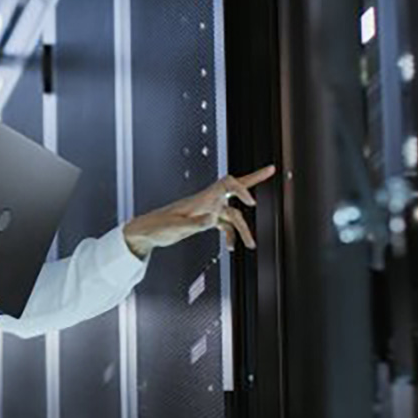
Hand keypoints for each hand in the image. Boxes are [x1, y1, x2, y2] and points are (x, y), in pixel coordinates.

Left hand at [122, 165, 276, 257]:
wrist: (145, 232)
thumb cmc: (157, 226)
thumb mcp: (176, 227)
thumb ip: (195, 223)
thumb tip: (212, 220)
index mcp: (201, 199)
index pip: (227, 184)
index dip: (241, 189)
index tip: (251, 203)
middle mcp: (206, 201)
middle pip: (234, 188)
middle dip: (254, 179)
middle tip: (272, 169)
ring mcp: (206, 210)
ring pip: (232, 215)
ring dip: (243, 230)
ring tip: (251, 246)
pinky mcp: (203, 220)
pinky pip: (223, 225)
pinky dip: (230, 235)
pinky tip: (230, 247)